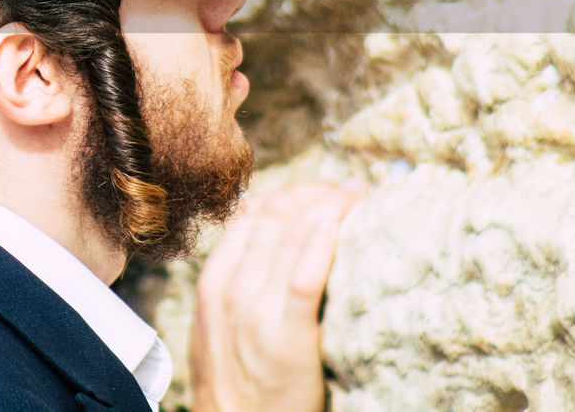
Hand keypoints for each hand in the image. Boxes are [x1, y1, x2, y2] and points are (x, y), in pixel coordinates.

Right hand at [189, 180, 362, 411]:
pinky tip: (344, 222)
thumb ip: (239, 282)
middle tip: (350, 190)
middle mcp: (231, 289)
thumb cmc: (236, 384)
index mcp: (214, 281)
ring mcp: (255, 312)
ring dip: (330, 205)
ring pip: (291, 234)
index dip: (292, 192)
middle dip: (316, 192)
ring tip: (359, 199)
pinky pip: (305, 276)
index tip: (323, 190)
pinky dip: (324, 241)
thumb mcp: (221, 326)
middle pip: (275, 215)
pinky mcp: (286, 339)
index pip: (253, 213)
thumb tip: (273, 238)